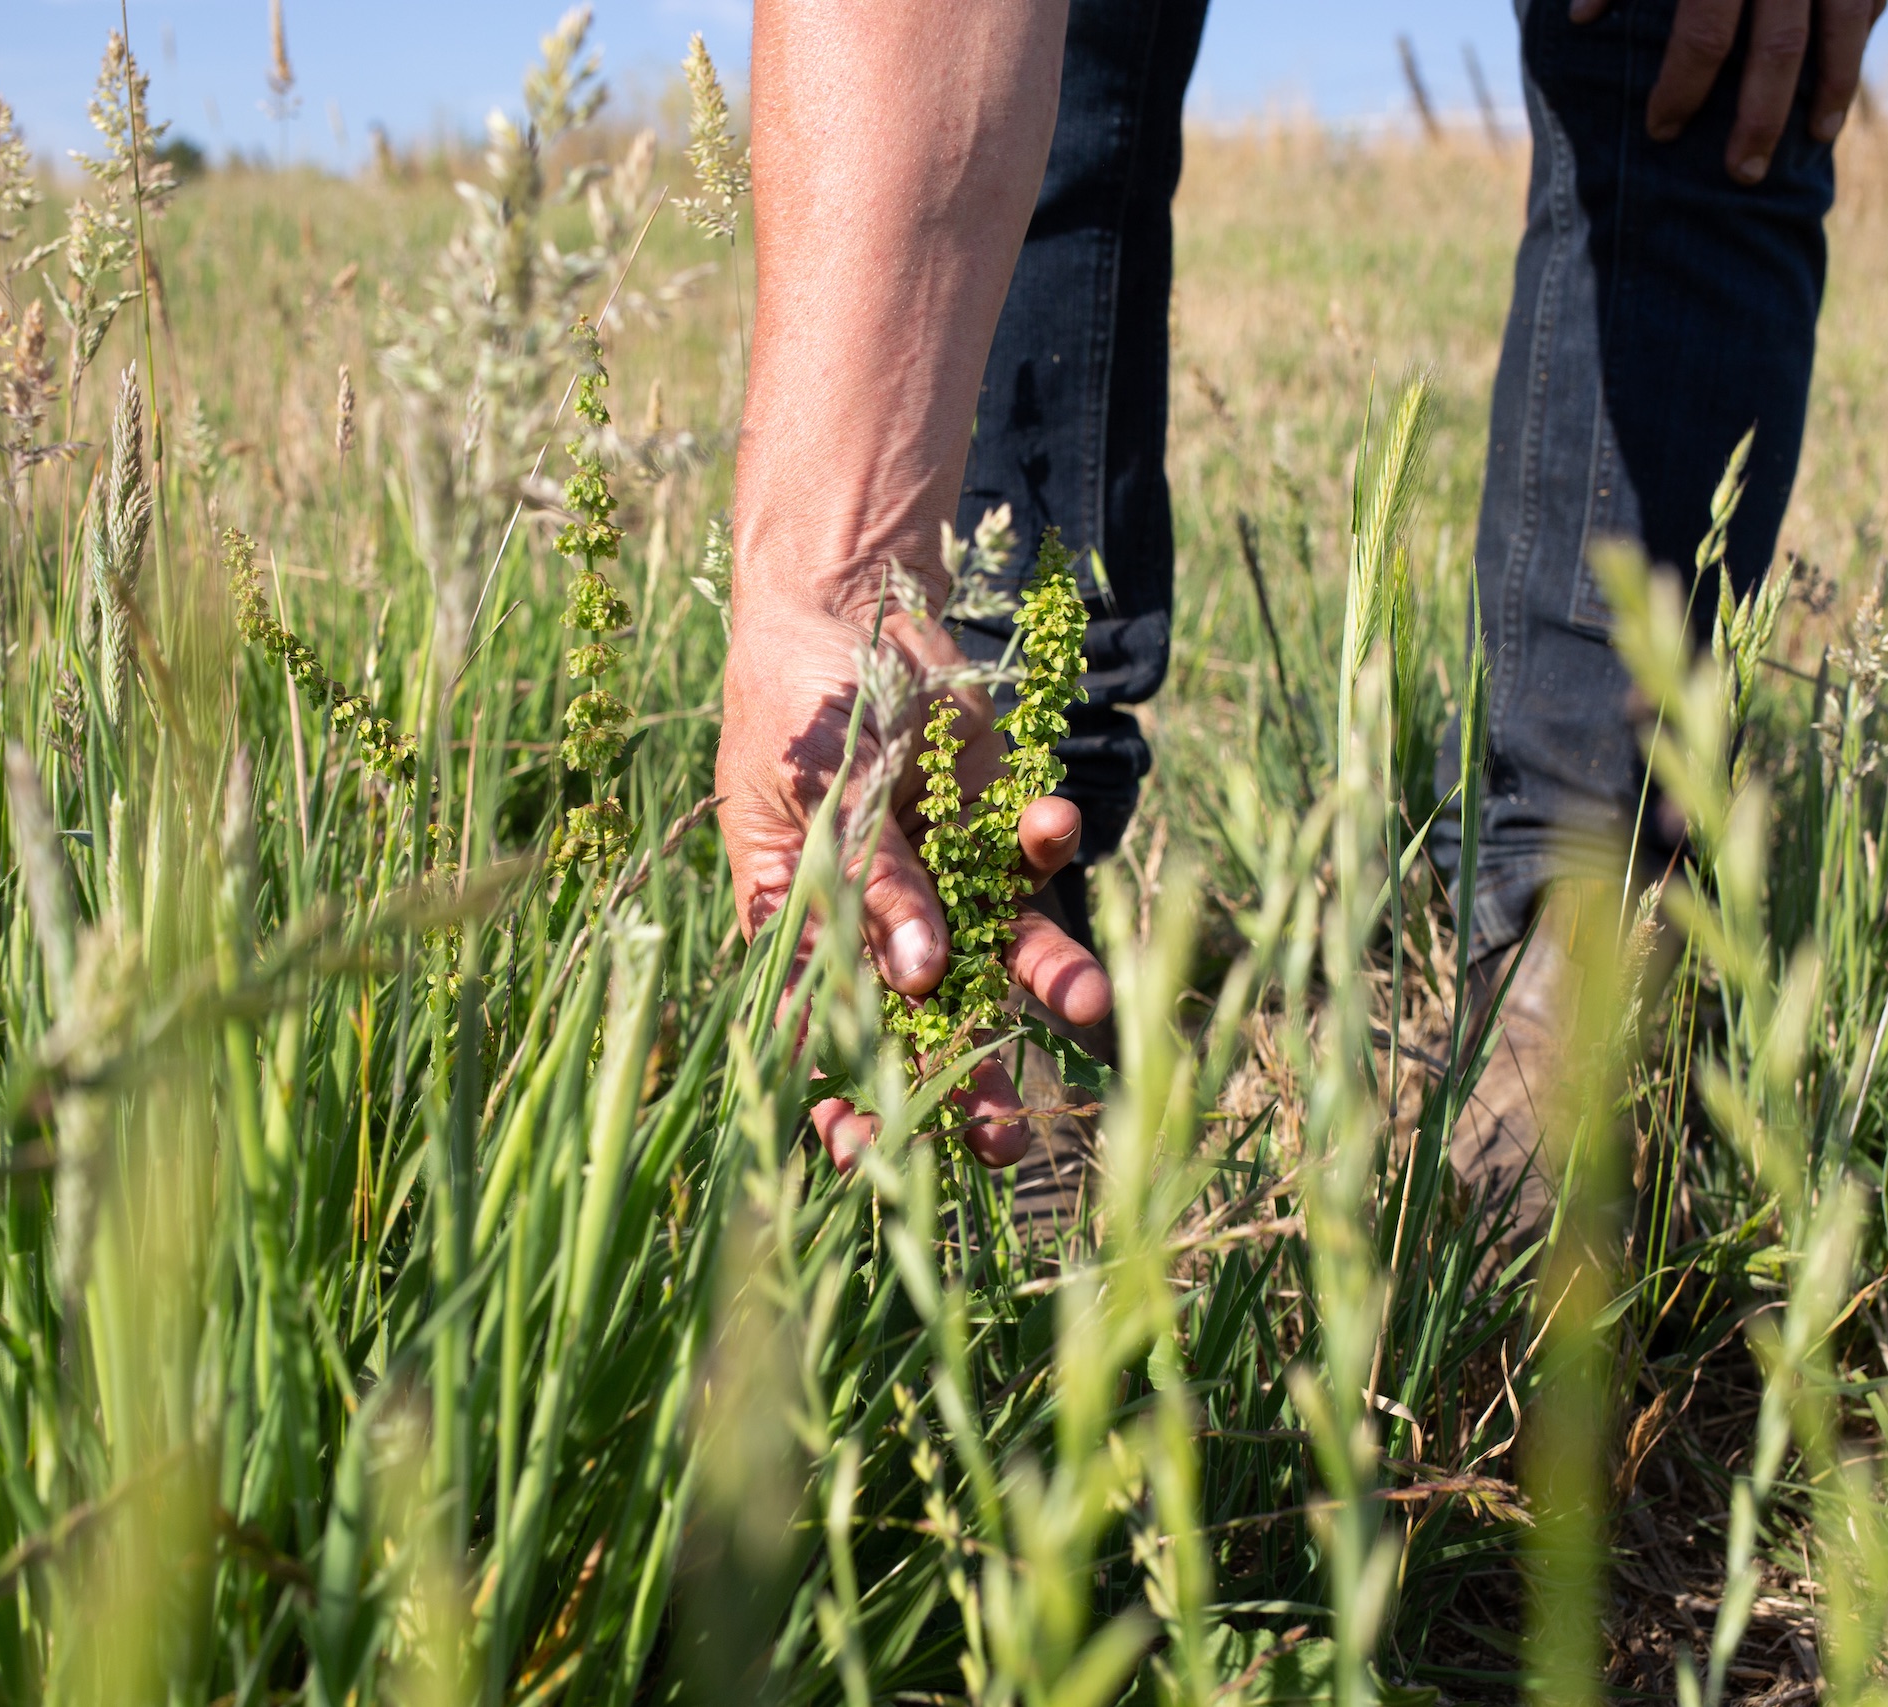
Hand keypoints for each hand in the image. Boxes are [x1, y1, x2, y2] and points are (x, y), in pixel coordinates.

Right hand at [716, 584, 1112, 1170]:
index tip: (872, 1157)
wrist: (842, 608)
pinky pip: (1032, 861)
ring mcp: (945, 881)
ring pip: (1001, 956)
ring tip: (1093, 1006)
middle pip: (923, 1022)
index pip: (817, 1035)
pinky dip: (1047, 846)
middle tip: (1012, 1142)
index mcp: (800, 928)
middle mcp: (879, 923)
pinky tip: (1051, 822)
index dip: (843, 1099)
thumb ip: (869, 881)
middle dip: (967, 1081)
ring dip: (1047, 982)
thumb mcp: (815, 791)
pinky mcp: (995, 832)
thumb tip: (917, 978)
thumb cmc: (794, 707)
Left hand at [1571, 0, 1884, 183]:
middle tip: (1740, 177)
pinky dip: (1859, 36)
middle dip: (1759, 117)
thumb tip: (1582, 21)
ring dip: (1832, 89)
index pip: (1705, 31)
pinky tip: (1841, 78)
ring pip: (1843, 25)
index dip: (1682, 87)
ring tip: (1813, 141)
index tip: (1660, 132)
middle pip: (1779, 45)